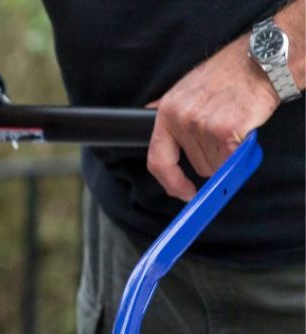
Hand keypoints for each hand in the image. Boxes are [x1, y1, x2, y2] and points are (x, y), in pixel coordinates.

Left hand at [147, 34, 280, 200]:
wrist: (261, 61)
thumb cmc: (228, 73)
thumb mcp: (186, 88)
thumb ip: (171, 112)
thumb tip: (153, 121)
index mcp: (167, 112)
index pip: (158, 160)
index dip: (170, 183)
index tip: (183, 192)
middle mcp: (181, 119)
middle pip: (197, 166)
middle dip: (214, 156)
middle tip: (226, 132)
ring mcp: (202, 125)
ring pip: (216, 165)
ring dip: (229, 153)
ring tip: (235, 124)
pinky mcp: (226, 130)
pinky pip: (232, 160)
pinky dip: (242, 151)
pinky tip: (245, 129)